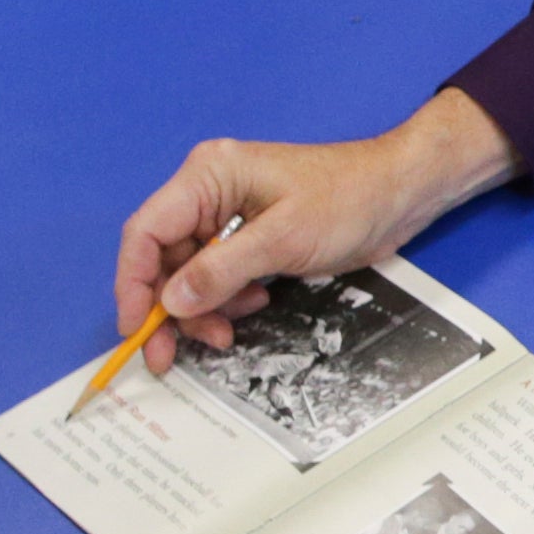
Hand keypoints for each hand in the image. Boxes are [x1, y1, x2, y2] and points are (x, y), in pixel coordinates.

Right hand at [111, 87, 520, 353]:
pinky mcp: (250, 238)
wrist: (400, 193)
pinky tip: (255, 304)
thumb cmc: (348, 200)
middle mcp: (209, 193)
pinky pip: (219, 276)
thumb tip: (170, 302)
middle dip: (170, 309)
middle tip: (169, 356)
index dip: (133, 283)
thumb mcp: (282, 239)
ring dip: (203, 309)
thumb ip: (221, 272)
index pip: (146, 232)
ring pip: (190, 275)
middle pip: (164, 260)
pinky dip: (227, 299)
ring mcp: (228, 216)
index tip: (135, 329)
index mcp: (207, 176)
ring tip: (228, 332)